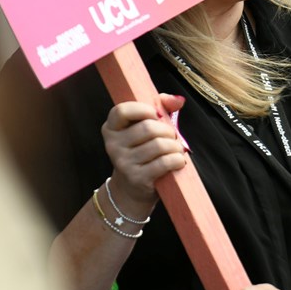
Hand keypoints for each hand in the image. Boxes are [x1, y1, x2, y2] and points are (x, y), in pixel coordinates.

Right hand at [100, 93, 186, 213]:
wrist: (131, 189)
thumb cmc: (141, 152)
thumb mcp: (144, 128)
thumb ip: (160, 108)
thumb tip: (178, 100)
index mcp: (111, 128)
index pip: (122, 111)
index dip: (143, 109)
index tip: (156, 115)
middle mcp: (113, 145)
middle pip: (148, 128)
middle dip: (167, 131)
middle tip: (171, 137)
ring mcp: (123, 163)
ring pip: (159, 145)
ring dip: (175, 146)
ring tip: (176, 150)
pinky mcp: (137, 178)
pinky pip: (164, 162)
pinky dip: (177, 160)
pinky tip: (178, 161)